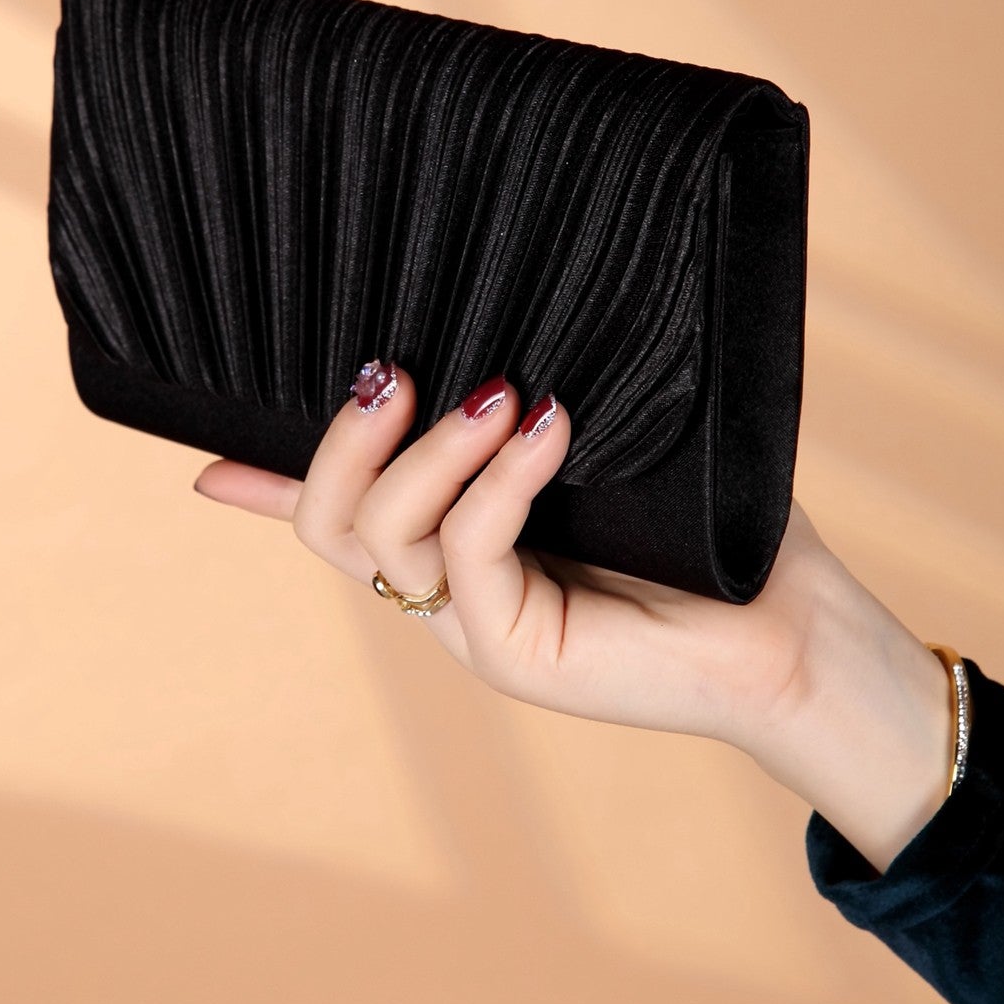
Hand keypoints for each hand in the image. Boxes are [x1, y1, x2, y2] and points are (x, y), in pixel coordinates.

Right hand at [192, 363, 953, 870]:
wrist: (797, 635)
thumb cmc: (715, 535)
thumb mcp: (610, 458)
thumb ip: (539, 417)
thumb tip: (514, 346)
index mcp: (457, 546)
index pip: (337, 515)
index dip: (266, 485)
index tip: (207, 455)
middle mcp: (449, 593)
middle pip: (330, 524)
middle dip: (338, 440)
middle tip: (390, 367)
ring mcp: (477, 631)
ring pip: (382, 538)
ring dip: (424, 451)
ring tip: (494, 390)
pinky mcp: (520, 658)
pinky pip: (467, 554)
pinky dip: (499, 480)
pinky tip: (548, 425)